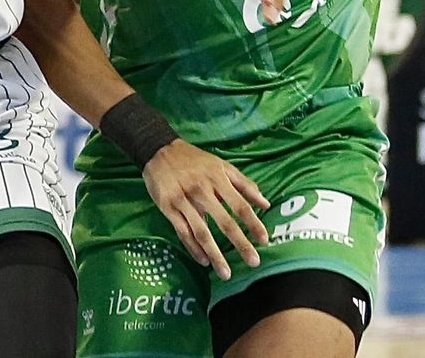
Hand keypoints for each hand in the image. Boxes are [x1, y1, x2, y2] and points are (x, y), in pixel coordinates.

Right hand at [140, 139, 269, 280]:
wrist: (159, 150)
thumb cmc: (195, 160)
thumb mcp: (222, 165)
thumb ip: (244, 184)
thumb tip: (266, 203)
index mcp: (217, 179)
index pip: (240, 205)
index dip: (253, 223)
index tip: (264, 240)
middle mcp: (202, 191)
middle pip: (224, 222)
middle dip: (240, 244)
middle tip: (253, 262)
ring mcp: (183, 200)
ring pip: (202, 232)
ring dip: (215, 254)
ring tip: (226, 273)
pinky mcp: (168, 208)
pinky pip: (183, 232)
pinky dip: (193, 248)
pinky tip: (203, 260)